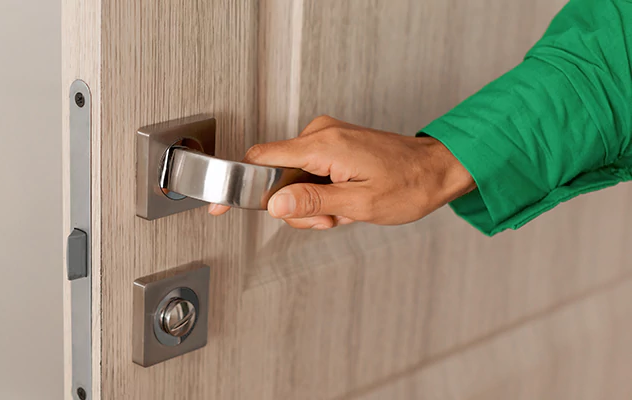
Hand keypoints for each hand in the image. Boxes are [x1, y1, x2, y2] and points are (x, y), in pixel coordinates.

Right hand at [208, 115, 475, 228]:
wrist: (438, 170)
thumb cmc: (409, 185)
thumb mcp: (359, 205)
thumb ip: (312, 203)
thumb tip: (275, 203)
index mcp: (323, 145)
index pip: (261, 158)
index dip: (239, 183)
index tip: (222, 201)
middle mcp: (321, 134)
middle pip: (277, 175)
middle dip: (295, 206)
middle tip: (328, 219)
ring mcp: (327, 137)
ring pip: (293, 178)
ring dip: (311, 203)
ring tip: (342, 210)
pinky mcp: (333, 144)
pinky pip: (308, 171)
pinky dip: (320, 192)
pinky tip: (343, 200)